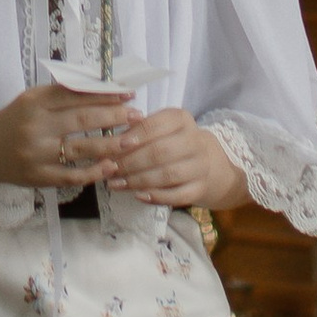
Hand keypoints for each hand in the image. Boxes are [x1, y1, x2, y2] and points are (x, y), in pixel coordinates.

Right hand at [0, 82, 130, 190]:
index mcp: (35, 102)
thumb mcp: (32, 99)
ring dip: (111, 145)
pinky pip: (72, 176)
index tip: (127, 93)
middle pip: (82, 120)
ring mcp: (38, 154)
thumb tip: (102, 88)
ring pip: (81, 149)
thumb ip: (62, 94)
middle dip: (114, 117)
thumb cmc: (14, 120)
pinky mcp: (39, 177)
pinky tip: (111, 166)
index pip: (76, 95)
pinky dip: (93, 172)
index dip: (104, 93)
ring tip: (132, 140)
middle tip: (137, 116)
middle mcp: (36, 127)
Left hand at [96, 107, 242, 210]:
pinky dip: (156, 196)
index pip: (156, 125)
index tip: (117, 145)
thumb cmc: (171, 141)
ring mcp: (200, 166)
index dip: (136, 135)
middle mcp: (195, 140)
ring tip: (116, 183)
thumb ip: (137, 132)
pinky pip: (177, 196)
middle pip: (160, 152)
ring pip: (168, 174)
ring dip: (138, 180)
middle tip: (110, 169)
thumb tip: (110, 143)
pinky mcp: (200, 188)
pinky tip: (138, 195)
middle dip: (131, 162)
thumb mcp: (159, 128)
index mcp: (181, 119)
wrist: (206, 162)